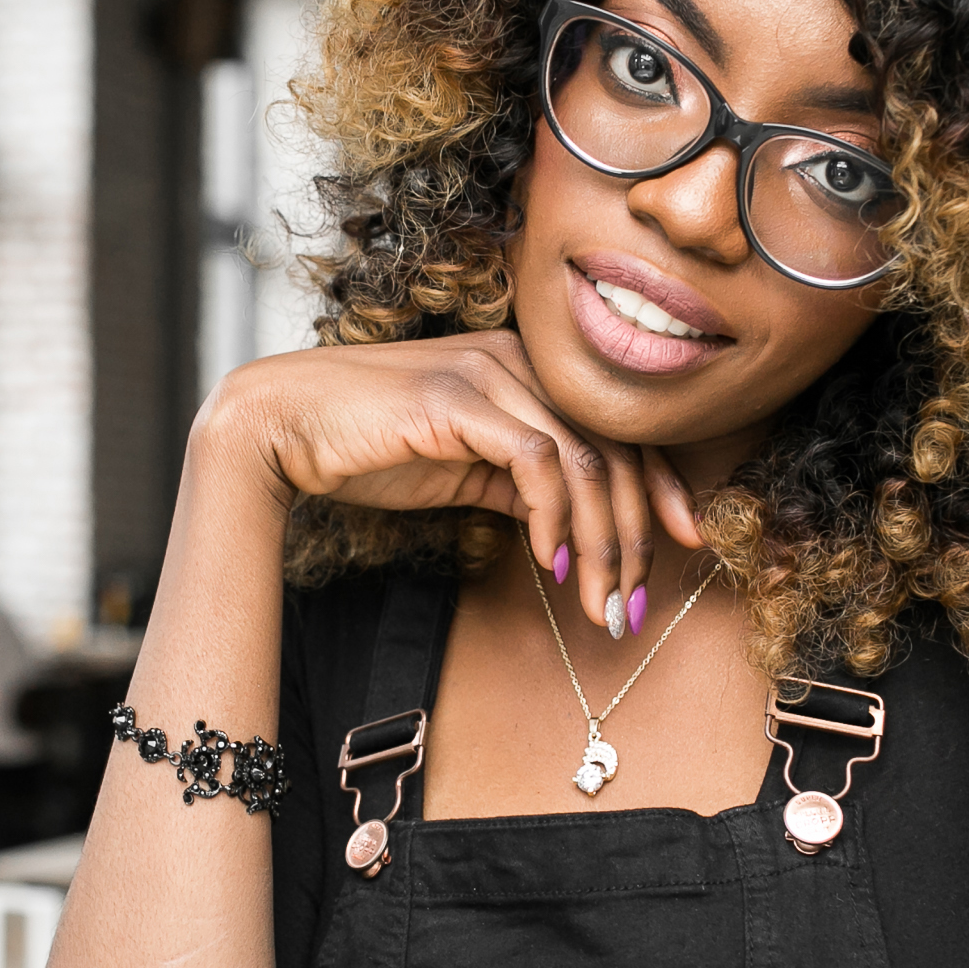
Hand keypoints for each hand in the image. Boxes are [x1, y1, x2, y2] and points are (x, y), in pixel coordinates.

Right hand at [201, 333, 702, 640]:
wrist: (281, 426)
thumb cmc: (365, 447)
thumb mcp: (461, 470)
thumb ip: (518, 484)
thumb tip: (572, 530)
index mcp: (525, 370)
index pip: (619, 429)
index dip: (661, 489)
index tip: (687, 544)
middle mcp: (518, 360)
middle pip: (613, 448)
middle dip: (635, 537)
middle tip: (632, 606)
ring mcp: (489, 373)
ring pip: (585, 459)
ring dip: (602, 542)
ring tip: (599, 604)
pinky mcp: (459, 398)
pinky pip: (536, 459)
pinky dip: (553, 516)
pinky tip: (550, 562)